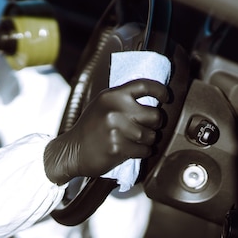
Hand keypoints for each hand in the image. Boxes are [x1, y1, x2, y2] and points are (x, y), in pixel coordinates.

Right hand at [44, 79, 167, 184]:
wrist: (72, 151)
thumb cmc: (90, 128)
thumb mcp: (102, 106)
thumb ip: (122, 100)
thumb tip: (153, 98)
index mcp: (111, 96)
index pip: (144, 85)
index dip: (160, 90)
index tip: (166, 97)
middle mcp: (114, 109)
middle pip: (155, 114)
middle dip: (154, 123)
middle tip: (146, 127)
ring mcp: (116, 129)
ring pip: (151, 135)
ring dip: (147, 140)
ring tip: (134, 140)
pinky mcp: (118, 147)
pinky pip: (144, 150)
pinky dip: (142, 152)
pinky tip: (130, 150)